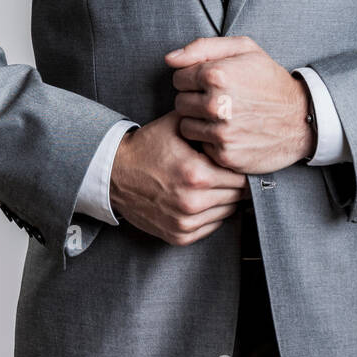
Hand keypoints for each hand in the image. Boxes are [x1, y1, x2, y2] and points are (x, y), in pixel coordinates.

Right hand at [109, 108, 249, 245]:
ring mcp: (185, 222)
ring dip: (226, 199)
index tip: (239, 161)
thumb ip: (206, 123)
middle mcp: (192, 202)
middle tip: (231, 172)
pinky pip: (211, 227)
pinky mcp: (178, 236)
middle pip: (237, 196)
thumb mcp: (176, 126)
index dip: (242, 167)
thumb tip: (234, 120)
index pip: (240, 177)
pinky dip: (213, 214)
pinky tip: (204, 199)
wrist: (114, 174)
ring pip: (227, 213)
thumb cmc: (146, 148)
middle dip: (237, 183)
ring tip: (216, 184)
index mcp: (197, 174)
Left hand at [166, 35, 314, 174]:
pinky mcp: (225, 155)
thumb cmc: (270, 80)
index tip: (211, 83)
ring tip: (222, 117)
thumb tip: (169, 59)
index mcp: (216, 74)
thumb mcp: (244, 49)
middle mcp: (216, 104)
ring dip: (199, 122)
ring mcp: (221, 132)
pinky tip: (229, 133)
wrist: (301, 118)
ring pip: (185, 126)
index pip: (178, 77)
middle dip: (194, 100)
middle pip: (179, 103)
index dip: (193, 79)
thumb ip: (203, 47)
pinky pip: (200, 146)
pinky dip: (211, 141)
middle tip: (218, 100)